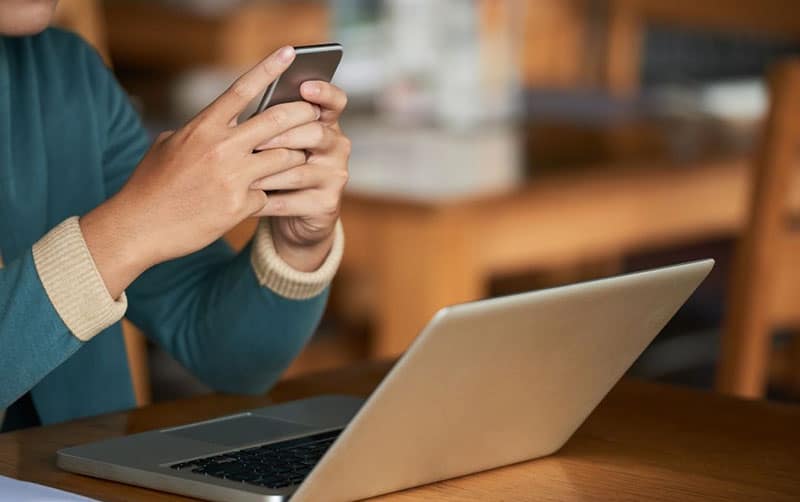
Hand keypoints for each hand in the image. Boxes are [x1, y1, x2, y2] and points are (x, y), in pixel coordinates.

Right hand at [81, 46, 319, 297]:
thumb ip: (198, 130)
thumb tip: (218, 121)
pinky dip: (269, 196)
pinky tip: (261, 201)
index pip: (242, 89)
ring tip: (298, 159)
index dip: (269, 68)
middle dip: (304, 115)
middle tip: (317, 114)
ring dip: (295, 157)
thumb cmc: (151, 185)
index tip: (290, 53)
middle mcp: (220, 147)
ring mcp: (233, 177)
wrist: (139, 228)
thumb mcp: (170, 146)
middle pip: (277, 121)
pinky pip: (270, 194)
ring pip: (285, 158)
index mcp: (203, 127)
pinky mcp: (241, 206)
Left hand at [250, 81, 350, 271]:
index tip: (305, 86)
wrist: (292, 216)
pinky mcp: (326, 205)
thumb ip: (273, 121)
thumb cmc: (277, 169)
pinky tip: (245, 198)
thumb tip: (250, 95)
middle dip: (282, 135)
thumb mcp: (278, 141)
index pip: (335, 101)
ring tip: (241, 173)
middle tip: (254, 140)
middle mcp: (337, 147)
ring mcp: (335, 177)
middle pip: (316, 133)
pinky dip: (265, 200)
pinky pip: (291, 200)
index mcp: (326, 124)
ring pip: (299, 170)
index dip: (324, 92)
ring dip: (267, 172)